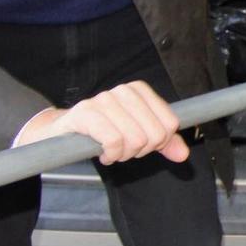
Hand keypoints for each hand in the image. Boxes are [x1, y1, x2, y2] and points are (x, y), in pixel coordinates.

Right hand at [14, 80, 188, 164]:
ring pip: (134, 139)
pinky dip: (112, 154)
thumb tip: (183, 154)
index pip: (169, 123)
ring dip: (124, 155)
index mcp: (139, 91)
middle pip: (154, 133)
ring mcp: (103, 100)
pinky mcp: (85, 113)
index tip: (142, 144)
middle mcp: (122, 91)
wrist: (63, 133)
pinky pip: (113, 141)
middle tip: (124, 149)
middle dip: (141, 150)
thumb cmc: (104, 132)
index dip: (158, 142)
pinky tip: (103, 153)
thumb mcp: (138, 135)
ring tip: (112, 151)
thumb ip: (163, 142)